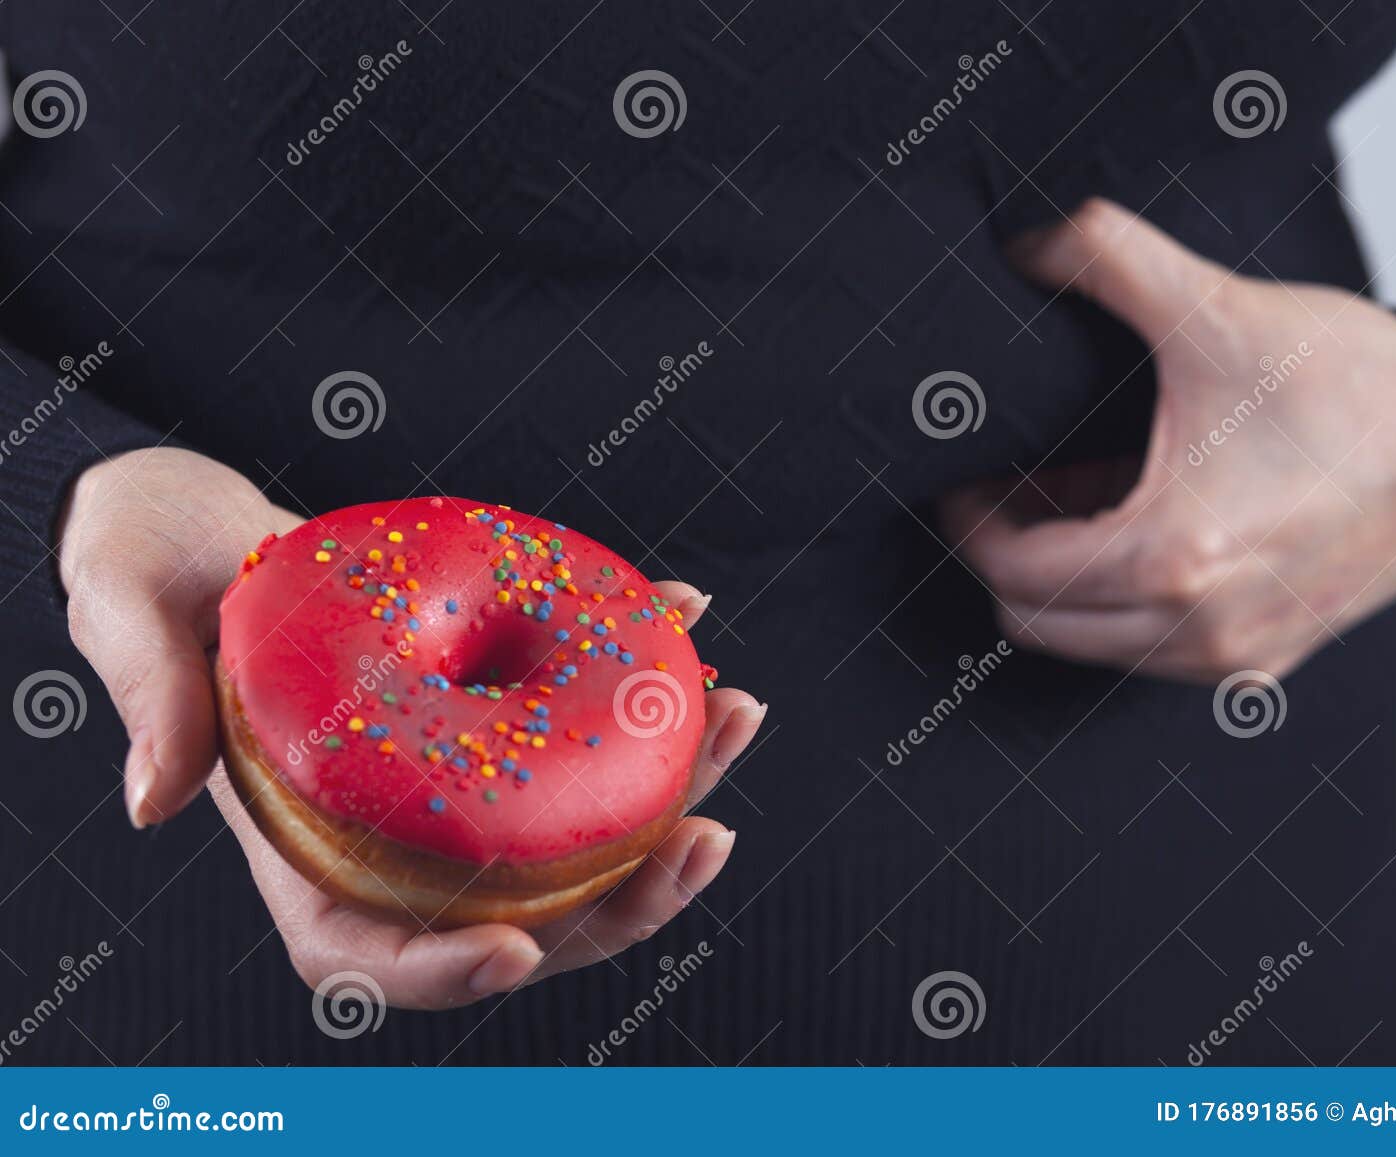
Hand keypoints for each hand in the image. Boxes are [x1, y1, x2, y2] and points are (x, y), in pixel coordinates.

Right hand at [59, 448, 764, 1006]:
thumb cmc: (152, 575)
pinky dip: (640, 673)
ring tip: (739, 711)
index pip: (373, 954)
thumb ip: (148, 703)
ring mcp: (454, 784)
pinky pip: (578, 720)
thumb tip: (152, 804)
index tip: (520, 950)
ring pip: (578, 826)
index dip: (446, 971)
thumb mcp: (124, 613)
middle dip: (627, 898)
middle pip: (522, 912)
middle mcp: (396, 837)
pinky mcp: (491, 713)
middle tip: (708, 837)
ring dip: (673, 783)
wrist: (206, 527)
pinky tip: (687, 612)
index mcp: (302, 853)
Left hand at [941, 199, 1395, 682]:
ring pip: (1091, 644)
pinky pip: (1150, 651)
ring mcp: (1233, 659)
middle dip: (1005, 555)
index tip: (964, 477)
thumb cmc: (1359, 389)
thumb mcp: (1220, 309)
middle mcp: (1200, 631)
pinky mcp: (1262, 663)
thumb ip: (1109, 257)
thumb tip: (1028, 241)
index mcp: (1176, 558)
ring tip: (1072, 496)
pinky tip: (1136, 525)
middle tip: (1005, 486)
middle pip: (1036, 623)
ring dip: (1063, 580)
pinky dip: (1120, 602)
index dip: (971, 523)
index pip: (1015, 573)